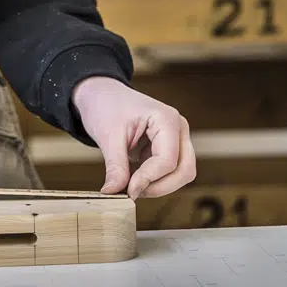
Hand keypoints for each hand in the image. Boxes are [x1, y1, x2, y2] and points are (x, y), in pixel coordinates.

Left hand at [71, 76, 195, 199]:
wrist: (102, 94)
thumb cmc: (106, 105)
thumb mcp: (108, 135)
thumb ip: (115, 166)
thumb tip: (114, 192)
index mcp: (167, 119)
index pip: (168, 160)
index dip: (149, 180)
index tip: (128, 191)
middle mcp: (178, 128)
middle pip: (184, 170)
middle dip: (160, 187)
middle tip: (132, 192)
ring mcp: (176, 138)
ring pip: (181, 174)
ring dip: (158, 185)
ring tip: (130, 185)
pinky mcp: (169, 148)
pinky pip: (170, 172)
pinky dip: (154, 181)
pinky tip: (134, 178)